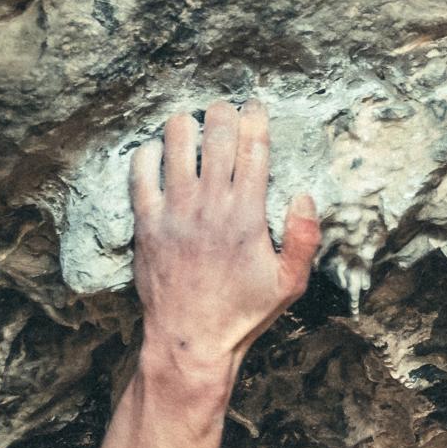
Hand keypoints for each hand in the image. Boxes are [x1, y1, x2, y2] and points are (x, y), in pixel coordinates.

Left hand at [130, 100, 319, 371]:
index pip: (253, 148)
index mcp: (248, 215)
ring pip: (176, 145)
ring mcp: (175, 213)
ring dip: (183, 125)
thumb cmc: (241, 314)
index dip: (255, 118)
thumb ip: (305, 239)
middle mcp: (211, 206)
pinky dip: (147, 154)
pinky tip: (155, 150)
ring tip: (190, 123)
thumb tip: (306, 195)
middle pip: (216, 136)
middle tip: (222, 108)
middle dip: (221, 112)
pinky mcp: (146, 224)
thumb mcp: (290, 284)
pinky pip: (141, 174)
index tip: (254, 106)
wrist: (189, 341)